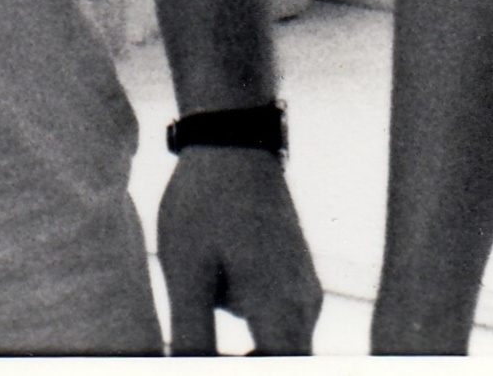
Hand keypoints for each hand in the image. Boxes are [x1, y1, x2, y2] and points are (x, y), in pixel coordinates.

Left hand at [156, 144, 323, 353]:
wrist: (233, 140)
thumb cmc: (204, 204)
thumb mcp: (186, 275)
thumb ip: (194, 337)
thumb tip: (190, 369)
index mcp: (282, 309)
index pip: (277, 369)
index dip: (245, 372)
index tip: (211, 357)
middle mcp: (306, 305)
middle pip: (285, 359)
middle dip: (246, 361)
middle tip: (203, 335)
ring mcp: (306, 289)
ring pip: (282, 344)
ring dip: (250, 346)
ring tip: (204, 307)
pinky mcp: (299, 275)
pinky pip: (282, 322)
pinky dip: (255, 325)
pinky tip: (217, 291)